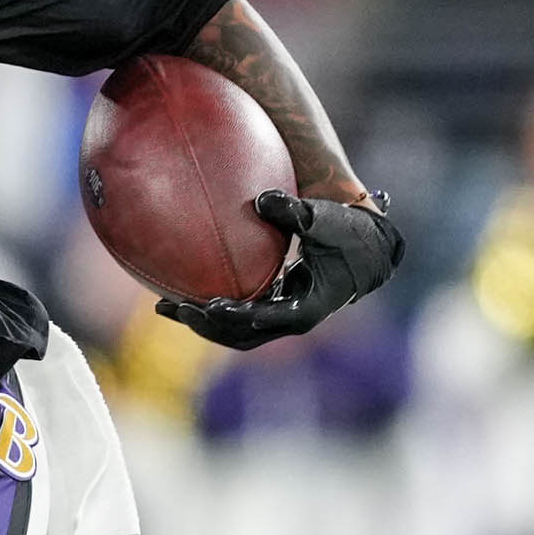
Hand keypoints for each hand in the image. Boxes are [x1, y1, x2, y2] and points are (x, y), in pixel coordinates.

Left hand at [157, 191, 403, 348]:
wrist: (367, 247)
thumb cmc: (346, 231)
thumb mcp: (323, 219)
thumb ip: (293, 211)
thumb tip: (259, 199)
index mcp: (307, 307)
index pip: (265, 318)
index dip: (237, 315)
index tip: (211, 304)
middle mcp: (292, 319)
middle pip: (243, 335)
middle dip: (208, 325)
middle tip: (176, 308)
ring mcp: (282, 316)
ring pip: (237, 332)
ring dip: (204, 323)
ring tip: (166, 307)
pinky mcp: (275, 306)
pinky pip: (239, 317)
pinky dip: (214, 310)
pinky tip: (184, 296)